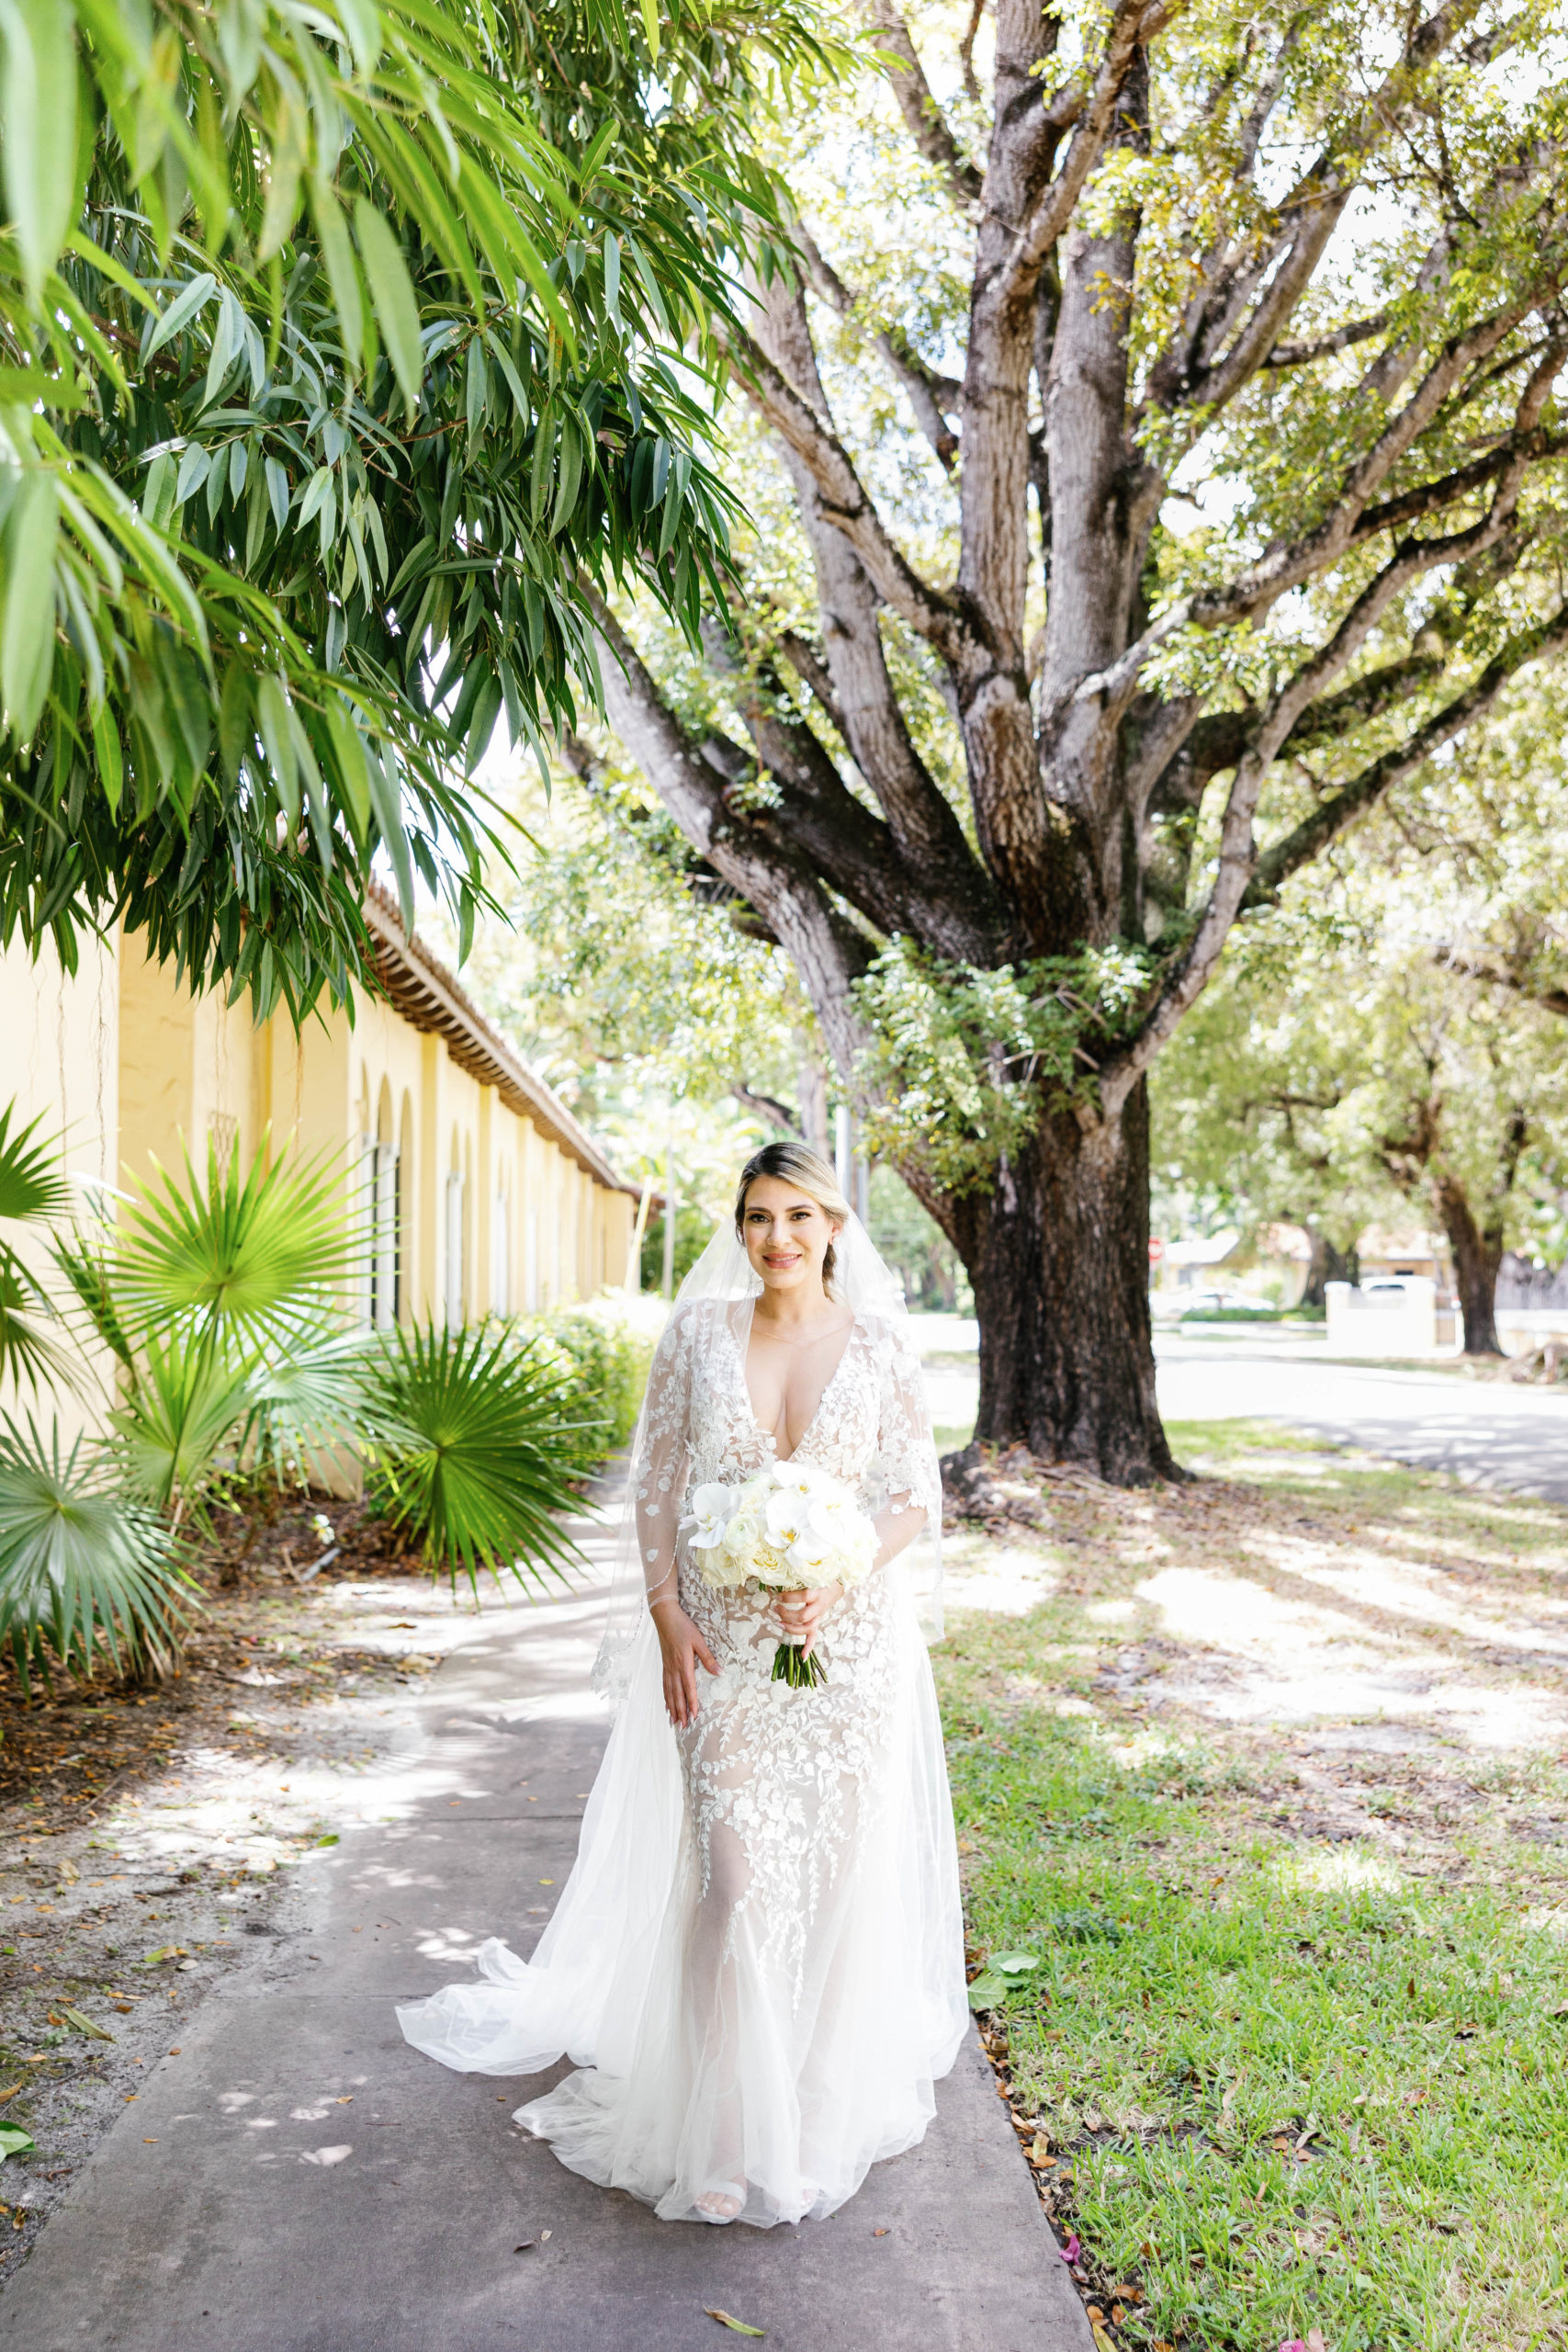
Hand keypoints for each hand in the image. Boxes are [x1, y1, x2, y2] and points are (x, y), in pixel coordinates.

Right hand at [653, 1601, 718, 1727]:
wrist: (664, 1617)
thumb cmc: (683, 1627)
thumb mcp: (699, 1640)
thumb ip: (708, 1658)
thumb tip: (720, 1673)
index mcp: (684, 1663)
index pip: (689, 1687)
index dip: (692, 1703)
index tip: (694, 1716)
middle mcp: (674, 1668)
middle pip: (677, 1694)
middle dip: (680, 1711)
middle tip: (683, 1726)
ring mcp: (667, 1667)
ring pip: (669, 1692)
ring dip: (672, 1708)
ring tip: (674, 1722)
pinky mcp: (664, 1664)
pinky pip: (664, 1684)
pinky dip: (665, 1697)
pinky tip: (667, 1705)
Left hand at [774, 1581, 843, 1658]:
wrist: (837, 1585)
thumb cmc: (821, 1578)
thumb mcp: (811, 1575)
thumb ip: (797, 1577)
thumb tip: (777, 1580)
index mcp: (818, 1593)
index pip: (804, 1596)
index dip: (789, 1597)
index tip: (777, 1595)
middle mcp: (819, 1606)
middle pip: (803, 1616)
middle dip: (786, 1615)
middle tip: (775, 1608)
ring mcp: (818, 1616)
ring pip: (807, 1628)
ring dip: (792, 1629)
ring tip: (779, 1624)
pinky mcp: (817, 1622)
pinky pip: (814, 1637)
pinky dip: (808, 1647)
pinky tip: (803, 1657)